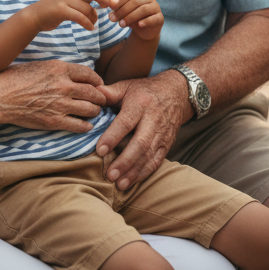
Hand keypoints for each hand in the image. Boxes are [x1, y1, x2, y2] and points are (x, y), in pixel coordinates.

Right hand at [0, 59, 109, 132]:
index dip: (97, 80)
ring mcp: (60, 104)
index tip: (100, 84)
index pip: (88, 73)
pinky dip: (86, 126)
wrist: (1, 97)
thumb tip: (72, 75)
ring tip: (95, 112)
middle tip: (103, 100)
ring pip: (90, 109)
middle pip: (93, 92)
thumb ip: (58, 70)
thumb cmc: (15, 78)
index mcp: (60, 68)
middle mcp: (64, 85)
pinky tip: (87, 125)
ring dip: (95, 111)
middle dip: (101, 97)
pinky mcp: (55, 121)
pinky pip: (79, 125)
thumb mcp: (40, 65)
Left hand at [94, 70, 191, 189]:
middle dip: (125, 161)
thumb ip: (109, 92)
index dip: (113, 137)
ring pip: (149, 155)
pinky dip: (144, 173)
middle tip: (110, 174)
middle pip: (140, 143)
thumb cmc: (145, 90)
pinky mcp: (167, 144)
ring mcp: (162, 133)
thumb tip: (92, 94)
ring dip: (134, 171)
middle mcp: (153, 119)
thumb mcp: (127, 86)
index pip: (126, 122)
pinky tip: (132, 181)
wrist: (176, 93)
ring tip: (119, 184)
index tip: (99, 150)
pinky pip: (157, 160)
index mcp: (140, 103)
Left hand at [107, 0, 162, 39]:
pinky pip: (153, 18)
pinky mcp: (160, 18)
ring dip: (130, 17)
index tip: (111, 8)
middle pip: (136, 1)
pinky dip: (145, 21)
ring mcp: (156, 7)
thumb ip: (116, 9)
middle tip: (113, 19)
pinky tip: (139, 25)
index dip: (120, 0)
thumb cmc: (132, 17)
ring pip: (143, 9)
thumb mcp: (123, 12)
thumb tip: (110, 10)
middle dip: (123, 10)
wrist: (144, 30)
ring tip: (121, 24)